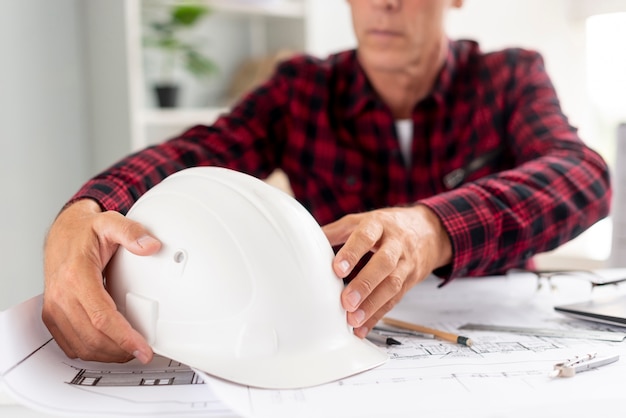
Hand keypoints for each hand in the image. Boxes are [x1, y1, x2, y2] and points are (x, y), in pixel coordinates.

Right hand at [42, 199, 160, 362]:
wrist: (62, 233)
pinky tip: (109, 348)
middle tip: (143, 352)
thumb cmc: (85, 232)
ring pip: (81, 346)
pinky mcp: (52, 315)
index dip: (124, 338)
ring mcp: (54, 307)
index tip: (143, 349)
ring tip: (130, 352)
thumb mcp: (110, 223)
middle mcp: (61, 295)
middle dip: (120, 351)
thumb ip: (131, 232)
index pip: (102, 317)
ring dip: (107, 355)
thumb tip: (150, 245)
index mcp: (76, 276)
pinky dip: (91, 352)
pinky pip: (70, 344)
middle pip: (92, 337)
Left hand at [322, 205, 451, 337]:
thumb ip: (336, 232)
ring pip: (393, 284)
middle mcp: (396, 244)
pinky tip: (363, 327)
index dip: (352, 252)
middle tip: (347, 301)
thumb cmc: (387, 227)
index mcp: (379, 225)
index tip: (337, 269)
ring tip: (353, 320)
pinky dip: (378, 315)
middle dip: (365, 283)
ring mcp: (406, 263)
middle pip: (384, 263)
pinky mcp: (410, 281)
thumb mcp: (363, 221)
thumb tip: (306, 242)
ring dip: (372, 305)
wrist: (427, 230)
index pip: (366, 237)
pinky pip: (395, 300)